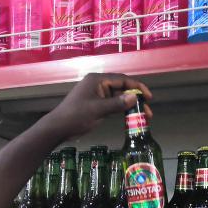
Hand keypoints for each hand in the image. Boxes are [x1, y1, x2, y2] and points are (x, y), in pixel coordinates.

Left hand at [37, 73, 153, 141]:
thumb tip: (135, 97)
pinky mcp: (96, 104)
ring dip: (130, 106)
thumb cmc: (76, 116)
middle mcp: (98, 84)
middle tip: (147, 111)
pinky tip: (130, 117)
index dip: (137, 87)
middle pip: (122, 88)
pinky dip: (121, 110)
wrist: (58, 128)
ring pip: (118, 98)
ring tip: (143, 117)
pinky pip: (112, 104)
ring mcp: (97, 94)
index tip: (148, 97)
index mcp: (97, 80)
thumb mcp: (98, 110)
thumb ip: (117, 103)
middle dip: (135, 99)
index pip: (122, 79)